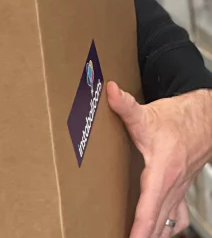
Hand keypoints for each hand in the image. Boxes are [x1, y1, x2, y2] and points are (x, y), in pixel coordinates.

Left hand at [108, 81, 211, 237]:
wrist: (203, 120)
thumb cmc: (176, 119)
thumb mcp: (147, 113)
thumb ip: (126, 105)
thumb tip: (110, 90)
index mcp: (163, 171)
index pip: (151, 205)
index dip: (141, 226)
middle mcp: (173, 185)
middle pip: (160, 222)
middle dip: (147, 236)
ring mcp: (179, 189)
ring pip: (170, 222)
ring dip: (158, 234)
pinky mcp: (181, 188)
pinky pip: (177, 215)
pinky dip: (168, 226)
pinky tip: (161, 231)